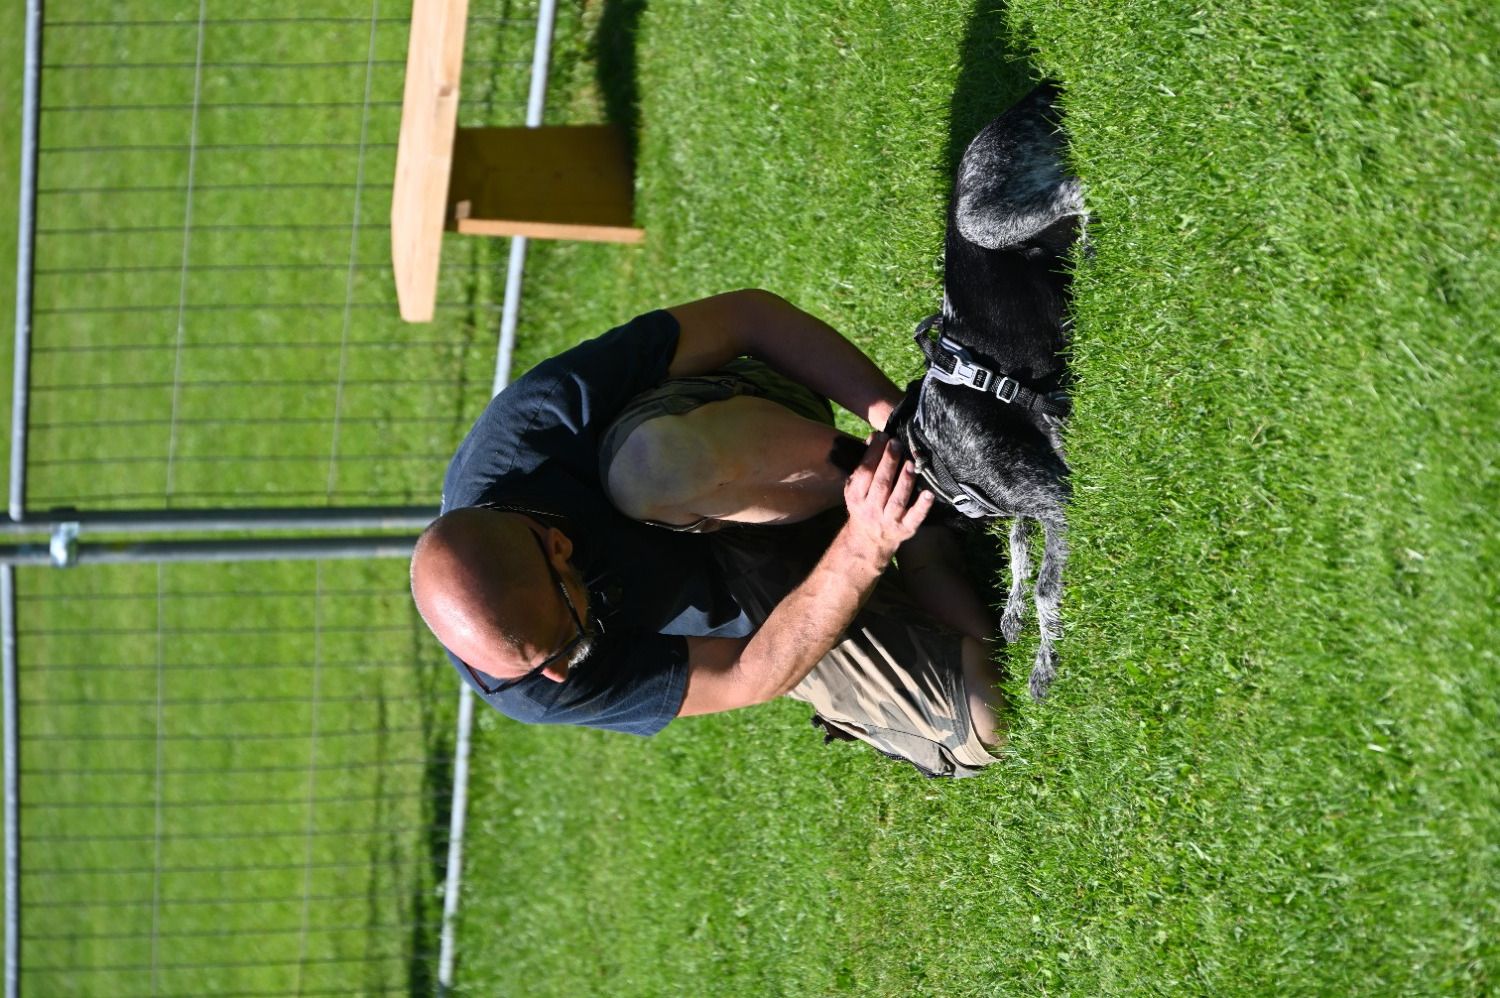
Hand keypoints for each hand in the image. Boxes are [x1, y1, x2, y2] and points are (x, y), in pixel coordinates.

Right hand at [843, 433, 934, 561]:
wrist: (869, 539)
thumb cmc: (864, 505)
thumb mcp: (856, 487)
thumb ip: (864, 464)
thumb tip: (875, 437)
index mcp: (856, 497)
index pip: (865, 473)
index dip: (873, 454)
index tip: (883, 437)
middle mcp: (870, 510)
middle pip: (881, 484)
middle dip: (889, 462)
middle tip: (897, 444)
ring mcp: (889, 521)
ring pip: (898, 499)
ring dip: (905, 480)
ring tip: (910, 462)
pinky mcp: (905, 530)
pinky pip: (914, 517)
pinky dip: (922, 506)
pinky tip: (929, 494)